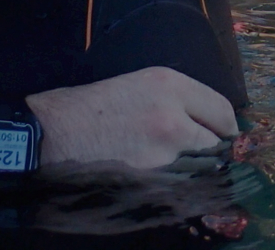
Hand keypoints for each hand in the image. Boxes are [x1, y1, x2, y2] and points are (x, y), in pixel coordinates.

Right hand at [27, 66, 236, 171]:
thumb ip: (175, 100)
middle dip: (211, 154)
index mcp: (168, 84)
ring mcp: (163, 154)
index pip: (223, 111)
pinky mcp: (151, 183)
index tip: (224, 138)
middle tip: (198, 159)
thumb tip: (206, 124)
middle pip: (217, 145)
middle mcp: (172, 116)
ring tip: (172, 171)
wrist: (48, 136)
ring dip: (194, 175)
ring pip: (201, 172)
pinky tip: (158, 185)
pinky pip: (180, 191)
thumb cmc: (86, 109)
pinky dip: (176, 191)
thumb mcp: (136, 85)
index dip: (226, 129)